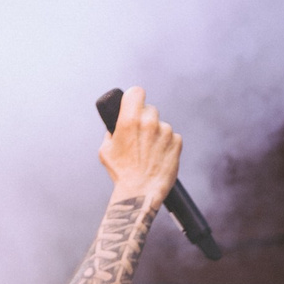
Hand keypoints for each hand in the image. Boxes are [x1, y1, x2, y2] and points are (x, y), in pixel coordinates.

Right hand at [98, 87, 181, 204]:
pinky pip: (173, 137)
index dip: (135, 98)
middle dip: (146, 119)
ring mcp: (165, 132)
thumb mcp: (106, 149)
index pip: (136, 92)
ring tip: (149, 152)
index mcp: (129, 119)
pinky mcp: (177, 143)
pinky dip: (168, 145)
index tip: (135, 104)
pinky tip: (159, 157)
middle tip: (141, 137)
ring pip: (162, 125)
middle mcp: (149, 122)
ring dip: (157, 134)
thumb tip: (117, 126)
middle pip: (150, 109)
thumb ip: (112, 132)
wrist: (141, 192)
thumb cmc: (121, 173)